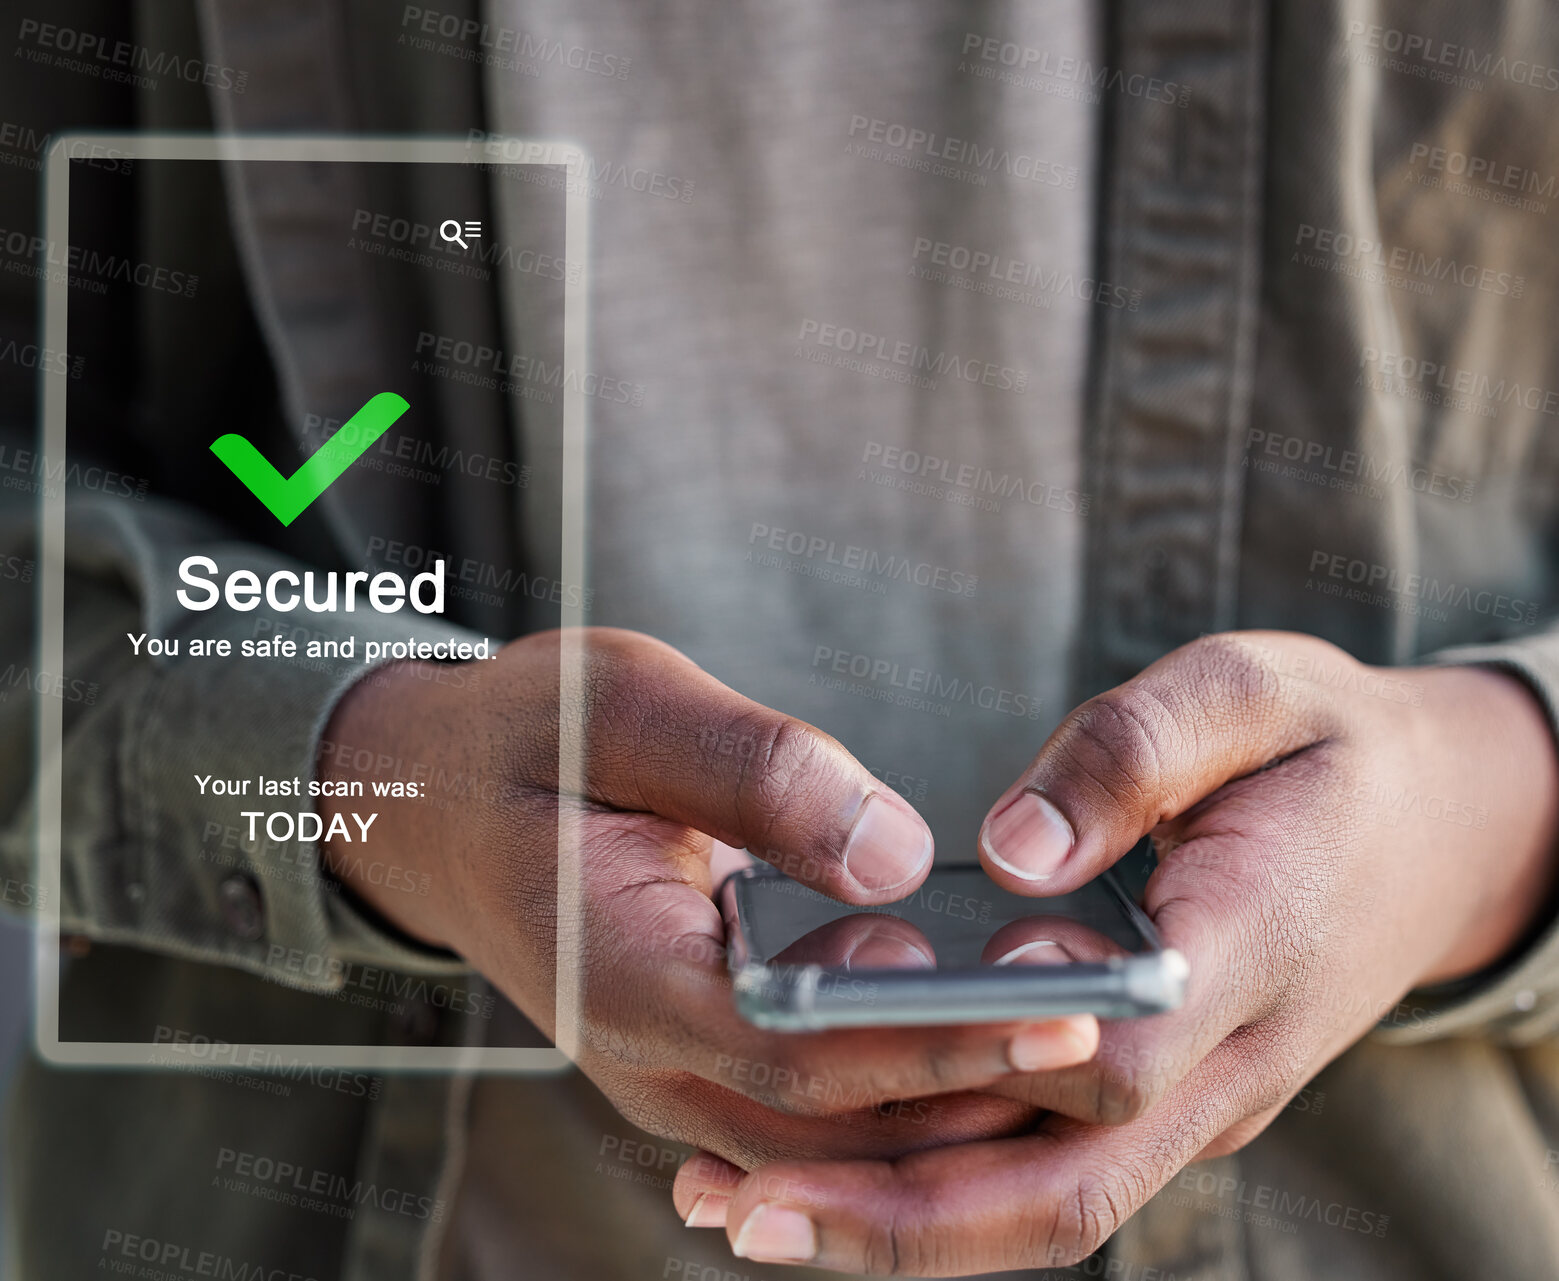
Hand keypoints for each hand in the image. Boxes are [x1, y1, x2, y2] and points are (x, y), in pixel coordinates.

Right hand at [317, 628, 1096, 1183]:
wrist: (430, 798)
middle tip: (1131, 1034)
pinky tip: (1004, 1040)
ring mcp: (670, 1070)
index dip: (940, 1042)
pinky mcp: (698, 1053)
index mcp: (620, 973)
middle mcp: (647, 1055)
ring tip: (1098, 1040)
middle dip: (986, 1088)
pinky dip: (913, 1084)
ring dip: (963, 1102)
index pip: (802, 1048)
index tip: (1069, 1016)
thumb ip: (752, 774)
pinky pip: (820, 1108)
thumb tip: (895, 855)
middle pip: (840, 1122)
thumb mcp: (621, 708)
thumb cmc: (523, 739)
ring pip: (839, 1135)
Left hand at [673, 631, 1558, 1270]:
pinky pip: (1054, 1173)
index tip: (856, 1043)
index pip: (1119, 1051)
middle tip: (747, 1214)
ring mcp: (1203, 1098)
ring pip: (1051, 1206)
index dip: (995, 1053)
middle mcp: (1230, 1061)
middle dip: (903, 1217)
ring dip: (904, 1229)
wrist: (1439, 824)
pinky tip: (837, 1176)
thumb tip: (1011, 851)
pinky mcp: (1171, 1099)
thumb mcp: (1249, 691)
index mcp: (1256, 947)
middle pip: (1064, 1185)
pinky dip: (947, 1195)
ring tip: (748, 1214)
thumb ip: (1133, 755)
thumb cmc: (1325, 746)